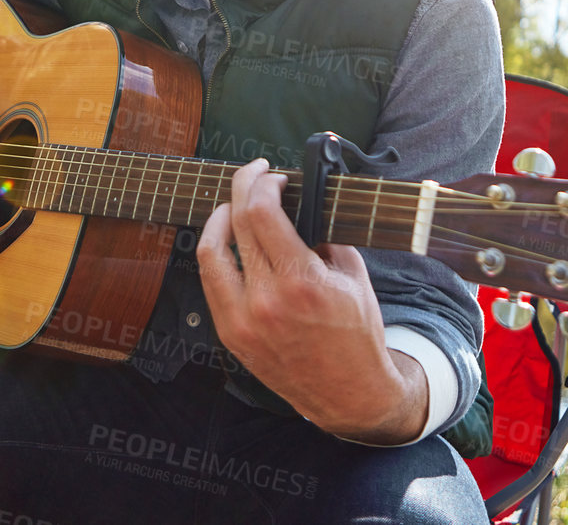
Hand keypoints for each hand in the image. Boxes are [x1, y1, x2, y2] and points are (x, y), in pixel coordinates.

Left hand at [196, 160, 428, 442]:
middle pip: (235, 222)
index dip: (263, 183)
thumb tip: (299, 201)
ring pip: (210, 251)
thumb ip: (324, 235)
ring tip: (232, 204)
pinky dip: (217, 253)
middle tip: (255, 174)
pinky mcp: (231, 335)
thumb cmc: (357, 332)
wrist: (348, 392)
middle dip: (243, 187)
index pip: (261, 212)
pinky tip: (228, 241)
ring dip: (219, 217)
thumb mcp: (353, 275)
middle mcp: (266, 300)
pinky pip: (212, 282)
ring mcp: (242, 320)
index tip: (274, 176)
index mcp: (302, 281)